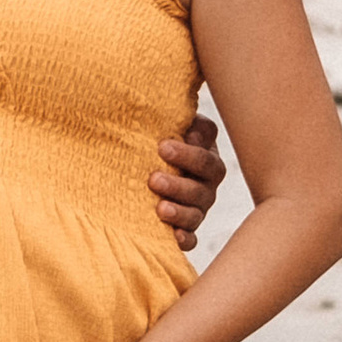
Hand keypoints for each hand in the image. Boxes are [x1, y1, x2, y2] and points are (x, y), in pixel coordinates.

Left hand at [147, 111, 223, 246]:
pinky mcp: (187, 228)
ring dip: (180, 209)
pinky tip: (174, 237)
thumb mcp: (153, 128)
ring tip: (159, 208)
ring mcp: (199, 205)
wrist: (135, 172)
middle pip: (205, 179)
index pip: (206, 146)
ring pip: (198, 209)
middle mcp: (206, 177)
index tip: (162, 147)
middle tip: (153, 179)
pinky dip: (185, 238)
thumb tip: (156, 104)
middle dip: (180, 180)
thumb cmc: (145, 144)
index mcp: (202, 148)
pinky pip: (192, 237)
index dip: (188, 149)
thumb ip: (161, 116)